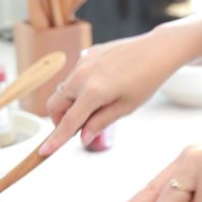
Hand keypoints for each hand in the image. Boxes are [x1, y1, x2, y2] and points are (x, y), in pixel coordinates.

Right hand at [38, 27, 186, 155]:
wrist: (157, 50)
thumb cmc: (147, 79)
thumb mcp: (125, 108)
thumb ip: (100, 123)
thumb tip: (83, 137)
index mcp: (93, 92)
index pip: (68, 122)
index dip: (55, 139)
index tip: (44, 150)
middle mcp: (82, 75)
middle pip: (55, 104)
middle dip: (60, 119)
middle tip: (79, 126)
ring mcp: (83, 62)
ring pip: (64, 90)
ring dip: (71, 103)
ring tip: (97, 104)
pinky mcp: (87, 54)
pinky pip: (74, 76)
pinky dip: (80, 87)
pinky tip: (102, 86)